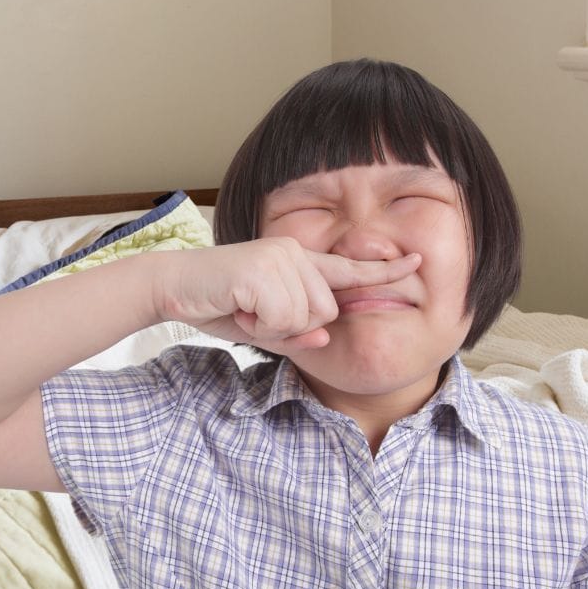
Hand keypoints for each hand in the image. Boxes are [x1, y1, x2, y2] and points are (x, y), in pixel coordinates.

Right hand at [152, 238, 421, 353]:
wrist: (171, 287)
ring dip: (272, 325)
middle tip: (253, 313)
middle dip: (291, 325)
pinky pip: (284, 316)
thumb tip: (323, 335)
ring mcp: (279, 257)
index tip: (416, 263)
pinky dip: (260, 323)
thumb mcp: (262, 327)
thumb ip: (296, 333)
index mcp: (296, 262)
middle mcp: (293, 252)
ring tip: (242, 307)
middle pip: (326, 310)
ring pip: (306, 316)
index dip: (384, 270)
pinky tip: (238, 306)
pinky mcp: (264, 268)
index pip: (347, 269)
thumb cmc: (215, 303)